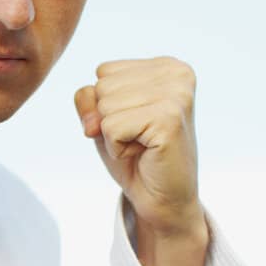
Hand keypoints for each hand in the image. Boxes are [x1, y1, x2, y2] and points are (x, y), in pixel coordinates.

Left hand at [74, 57, 204, 236]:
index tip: (135, 124)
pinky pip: (112, 127)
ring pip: (105, 106)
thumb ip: (88, 99)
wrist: (163, 200)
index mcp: (166, 65)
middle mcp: (176, 74)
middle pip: (102, 87)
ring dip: (114, 135)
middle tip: (138, 138)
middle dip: (109, 120)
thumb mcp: (103, 119)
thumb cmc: (135, 156)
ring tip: (142, 145)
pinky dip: (118, 148)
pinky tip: (144, 154)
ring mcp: (176, 95)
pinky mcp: (169, 119)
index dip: (106, 106)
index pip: (104, 71)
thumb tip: (94, 118)